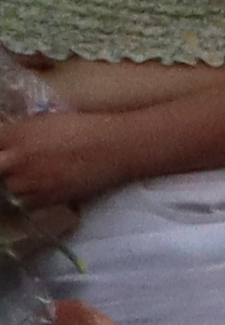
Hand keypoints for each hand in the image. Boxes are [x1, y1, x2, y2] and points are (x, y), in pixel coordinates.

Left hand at [0, 101, 142, 212]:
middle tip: (17, 165)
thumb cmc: (83, 128)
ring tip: (36, 174)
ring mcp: (27, 183)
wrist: (114, 149)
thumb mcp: (44, 122)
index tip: (7, 151)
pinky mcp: (42, 200)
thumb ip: (18, 133)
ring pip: (8, 188)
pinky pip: (24, 201)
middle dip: (5, 167)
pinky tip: (45, 186)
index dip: (1, 149)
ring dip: (16, 182)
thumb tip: (7, 143)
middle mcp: (15, 160)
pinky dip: (30, 196)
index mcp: (15, 135)